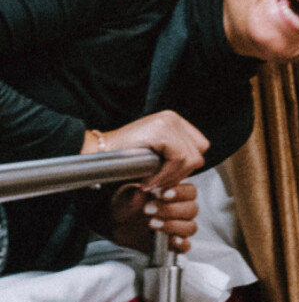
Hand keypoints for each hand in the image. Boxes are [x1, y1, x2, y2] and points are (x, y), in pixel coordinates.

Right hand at [86, 110, 209, 193]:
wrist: (95, 155)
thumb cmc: (122, 159)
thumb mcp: (154, 156)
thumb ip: (174, 159)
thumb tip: (192, 172)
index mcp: (174, 122)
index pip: (200, 146)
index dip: (186, 165)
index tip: (168, 177)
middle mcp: (173, 119)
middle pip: (199, 153)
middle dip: (180, 173)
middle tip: (159, 182)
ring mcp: (169, 122)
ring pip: (191, 158)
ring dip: (172, 177)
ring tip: (152, 182)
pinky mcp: (162, 131)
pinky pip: (178, 159)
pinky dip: (166, 174)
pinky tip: (148, 180)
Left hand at [108, 180, 198, 254]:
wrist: (117, 226)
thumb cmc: (126, 207)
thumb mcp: (127, 196)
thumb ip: (136, 193)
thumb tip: (142, 192)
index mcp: (176, 194)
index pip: (190, 191)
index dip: (180, 192)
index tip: (161, 194)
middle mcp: (181, 211)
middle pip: (192, 209)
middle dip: (170, 210)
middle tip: (148, 210)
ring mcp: (179, 229)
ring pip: (190, 227)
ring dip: (173, 225)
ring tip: (152, 223)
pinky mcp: (173, 246)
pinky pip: (186, 246)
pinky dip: (182, 244)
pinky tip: (172, 240)